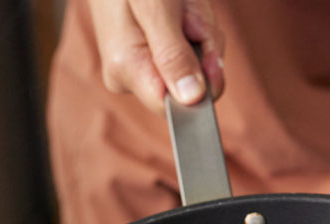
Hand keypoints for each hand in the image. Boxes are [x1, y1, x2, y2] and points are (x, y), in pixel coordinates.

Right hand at [88, 0, 224, 112]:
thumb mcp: (155, 7)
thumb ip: (173, 54)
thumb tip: (191, 99)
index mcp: (126, 70)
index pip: (177, 108)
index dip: (202, 80)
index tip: (198, 36)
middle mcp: (130, 76)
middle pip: (192, 87)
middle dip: (203, 46)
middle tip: (186, 11)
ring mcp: (141, 67)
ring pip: (198, 68)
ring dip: (202, 32)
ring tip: (181, 6)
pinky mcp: (153, 57)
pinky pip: (193, 54)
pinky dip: (199, 29)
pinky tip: (183, 10)